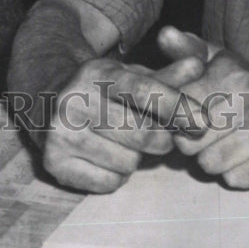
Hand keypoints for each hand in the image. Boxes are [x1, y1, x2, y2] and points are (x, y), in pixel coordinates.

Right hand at [41, 53, 205, 193]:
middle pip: (142, 134)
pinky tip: (104, 156)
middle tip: (158, 135)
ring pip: (128, 163)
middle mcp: (74, 101)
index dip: (177, 107)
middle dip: (161, 139)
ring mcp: (61, 133)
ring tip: (121, 141)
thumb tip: (198, 65)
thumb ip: (168, 75)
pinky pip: (109, 183)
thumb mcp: (131, 76)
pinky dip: (115, 174)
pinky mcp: (54, 163)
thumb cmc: (103, 91)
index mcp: (97, 73)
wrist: (46, 101)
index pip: (145, 91)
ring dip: (136, 158)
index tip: (202, 123)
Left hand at [157, 26, 248, 187]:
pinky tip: (243, 156)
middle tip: (203, 132)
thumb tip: (164, 33)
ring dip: (210, 159)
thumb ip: (188, 49)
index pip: (181, 107)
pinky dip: (233, 172)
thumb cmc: (248, 84)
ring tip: (222, 143)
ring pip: (211, 164)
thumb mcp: (219, 60)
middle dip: (190, 142)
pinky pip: (234, 179)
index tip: (183, 114)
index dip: (176, 115)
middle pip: (191, 141)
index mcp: (234, 76)